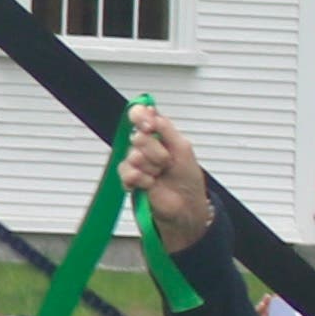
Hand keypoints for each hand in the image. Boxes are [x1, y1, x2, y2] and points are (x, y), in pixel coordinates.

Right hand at [121, 101, 214, 243]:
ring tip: (159, 175)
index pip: (138, 115)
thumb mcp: (183, 147)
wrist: (185, 206)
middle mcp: (143, 146)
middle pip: (137, 138)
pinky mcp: (128, 179)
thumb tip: (150, 109)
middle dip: (156, 151)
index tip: (149, 127)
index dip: (140, 117)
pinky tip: (150, 184)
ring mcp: (135, 162)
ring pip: (133, 156)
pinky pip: (127, 173)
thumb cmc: (187, 178)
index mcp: (157, 134)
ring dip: (151, 168)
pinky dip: (142, 180)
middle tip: (166, 162)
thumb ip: (165, 127)